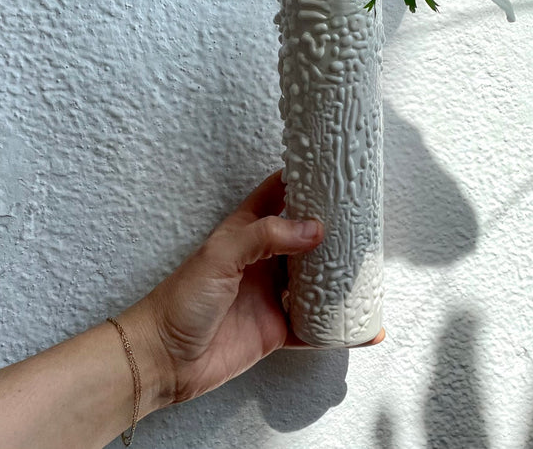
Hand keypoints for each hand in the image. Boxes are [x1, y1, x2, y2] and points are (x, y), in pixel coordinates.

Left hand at [125, 171, 383, 405]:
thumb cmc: (180, 300)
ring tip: (370, 269)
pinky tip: (362, 328)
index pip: (278, 195)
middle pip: (305, 237)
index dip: (302, 181)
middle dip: (332, 230)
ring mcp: (271, 295)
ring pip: (315, 281)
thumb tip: (314, 228)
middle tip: (364, 222)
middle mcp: (263, 260)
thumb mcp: (220, 256)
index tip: (333, 172)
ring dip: (339, 277)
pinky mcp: (276, 329)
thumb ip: (265, 236)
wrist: (162, 360)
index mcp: (246, 232)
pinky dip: (338, 328)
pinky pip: (314, 327)